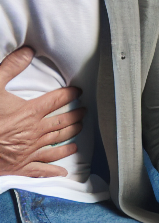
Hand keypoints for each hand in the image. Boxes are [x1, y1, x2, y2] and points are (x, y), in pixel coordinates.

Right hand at [0, 47, 83, 176]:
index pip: (57, 100)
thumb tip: (27, 51)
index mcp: (30, 113)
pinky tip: (63, 171)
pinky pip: (42, 170)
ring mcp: (30, 151)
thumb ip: (10, 68)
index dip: (70, 94)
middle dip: (76, 115)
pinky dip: (54, 171)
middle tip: (84, 112)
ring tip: (79, 132)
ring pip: (57, 143)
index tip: (79, 91)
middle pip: (63, 122)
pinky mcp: (21, 167)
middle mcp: (35, 132)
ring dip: (71, 137)